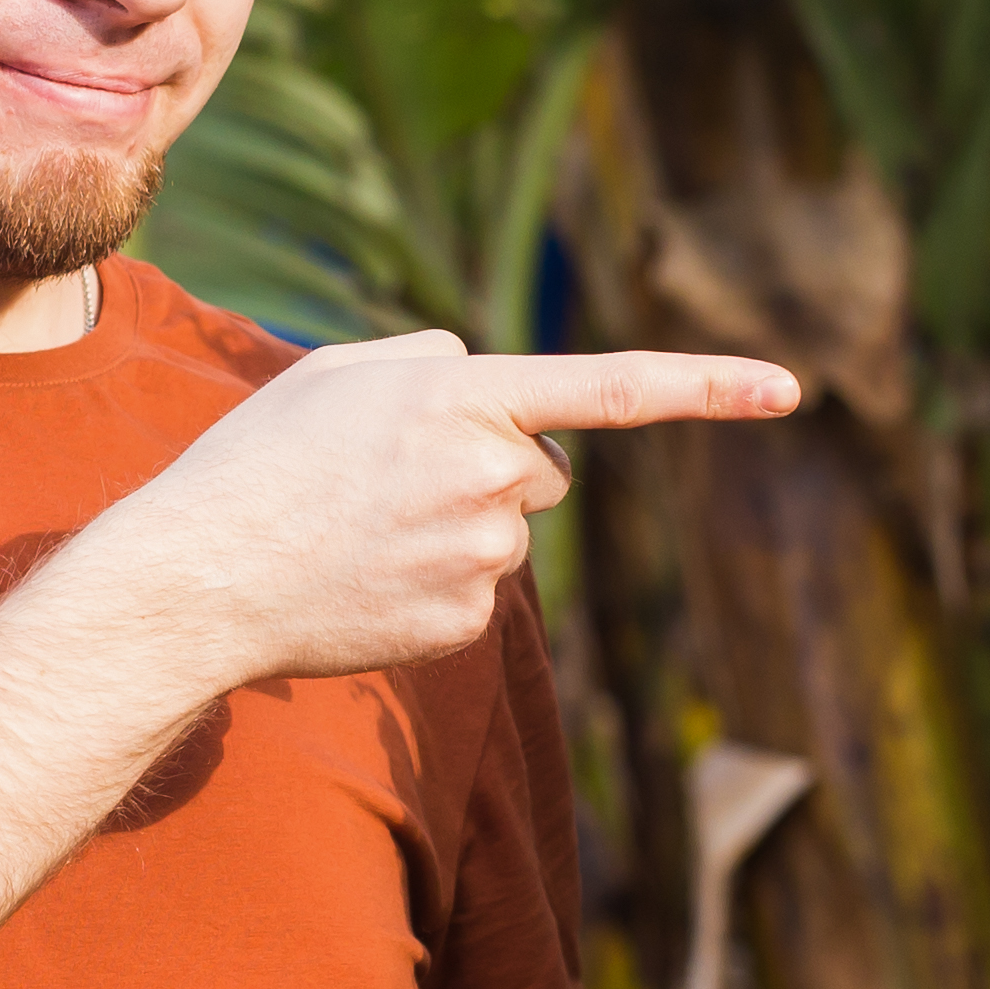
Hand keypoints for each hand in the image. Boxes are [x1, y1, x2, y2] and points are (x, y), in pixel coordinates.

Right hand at [72, 331, 799, 691]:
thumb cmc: (257, 463)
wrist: (197, 579)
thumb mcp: (338, 372)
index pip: (615, 387)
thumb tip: (497, 400)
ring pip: (505, 534)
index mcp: (465, 396)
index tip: (792, 389)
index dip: (710, 385)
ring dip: (451, 529)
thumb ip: (435, 365)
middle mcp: (492, 474)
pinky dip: (429, 588)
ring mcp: (483, 556)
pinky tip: (362, 582)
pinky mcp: (465, 623)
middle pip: (541, 470)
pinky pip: (475, 595)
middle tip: (385, 483)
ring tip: (357, 533)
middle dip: (489, 470)